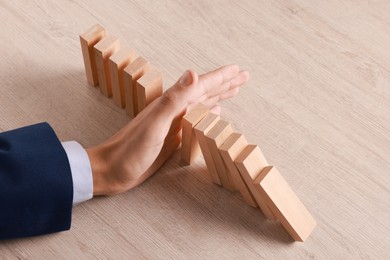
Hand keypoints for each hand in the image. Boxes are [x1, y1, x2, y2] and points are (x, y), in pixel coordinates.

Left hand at [87, 64, 249, 195]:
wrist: (112, 170)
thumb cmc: (130, 150)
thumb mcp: (154, 124)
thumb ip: (174, 99)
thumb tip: (192, 73)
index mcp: (171, 104)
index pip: (201, 86)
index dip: (220, 78)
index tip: (237, 70)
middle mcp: (175, 110)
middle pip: (205, 93)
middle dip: (224, 84)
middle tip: (242, 77)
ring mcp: (174, 123)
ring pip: (202, 106)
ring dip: (218, 97)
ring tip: (233, 91)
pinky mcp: (173, 137)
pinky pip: (195, 122)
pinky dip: (208, 115)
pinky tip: (214, 113)